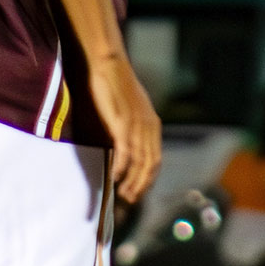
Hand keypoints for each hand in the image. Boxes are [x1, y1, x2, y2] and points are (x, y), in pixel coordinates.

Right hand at [87, 52, 161, 204]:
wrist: (109, 64)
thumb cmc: (115, 84)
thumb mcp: (129, 109)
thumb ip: (131, 126)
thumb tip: (126, 141)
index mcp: (152, 125)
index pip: (156, 160)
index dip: (148, 180)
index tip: (138, 192)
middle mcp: (149, 127)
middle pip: (150, 166)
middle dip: (141, 186)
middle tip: (129, 201)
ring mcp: (137, 126)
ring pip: (139, 163)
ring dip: (131, 182)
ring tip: (122, 195)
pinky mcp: (123, 123)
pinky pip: (125, 152)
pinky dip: (120, 168)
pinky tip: (114, 178)